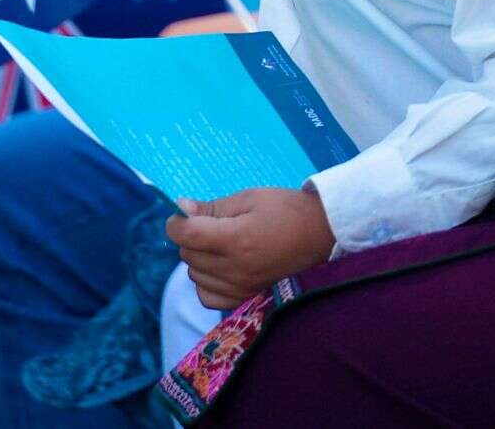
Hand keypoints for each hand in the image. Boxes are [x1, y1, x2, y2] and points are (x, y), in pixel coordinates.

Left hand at [167, 186, 334, 308]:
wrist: (318, 233)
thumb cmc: (284, 208)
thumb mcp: (248, 198)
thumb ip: (213, 207)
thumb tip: (181, 209)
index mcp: (236, 239)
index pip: (187, 236)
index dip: (176, 222)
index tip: (181, 213)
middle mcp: (235, 269)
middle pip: (188, 255)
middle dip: (190, 236)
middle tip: (209, 223)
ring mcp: (240, 288)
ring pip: (195, 275)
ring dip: (198, 258)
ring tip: (218, 243)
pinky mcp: (246, 297)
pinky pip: (208, 297)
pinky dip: (206, 281)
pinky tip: (218, 266)